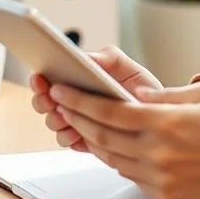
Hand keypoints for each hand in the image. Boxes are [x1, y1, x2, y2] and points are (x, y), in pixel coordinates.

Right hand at [28, 45, 161, 152]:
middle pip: (43, 101)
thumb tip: (89, 57)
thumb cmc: (143, 91)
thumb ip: (111, 59)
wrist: (159, 118)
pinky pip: (67, 141)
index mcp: (79, 79)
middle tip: (52, 98)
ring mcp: (77, 120)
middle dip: (43, 100)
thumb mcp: (130, 70)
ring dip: (56, 119)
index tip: (41, 77)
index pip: (50, 77)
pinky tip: (78, 133)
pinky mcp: (84, 140)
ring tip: (67, 116)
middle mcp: (74, 100)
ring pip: (52, 122)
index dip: (40, 78)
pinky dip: (69, 137)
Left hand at [51, 82, 199, 198]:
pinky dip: (119, 161)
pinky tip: (116, 150)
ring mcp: (160, 176)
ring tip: (85, 128)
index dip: (80, 101)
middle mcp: (158, 150)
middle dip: (78, 120)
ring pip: (112, 159)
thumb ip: (164, 95)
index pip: (109, 111)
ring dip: (94, 143)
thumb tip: (135, 95)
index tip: (62, 92)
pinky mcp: (165, 195)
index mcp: (165, 121)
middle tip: (63, 107)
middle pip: (103, 136)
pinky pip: (131, 176)